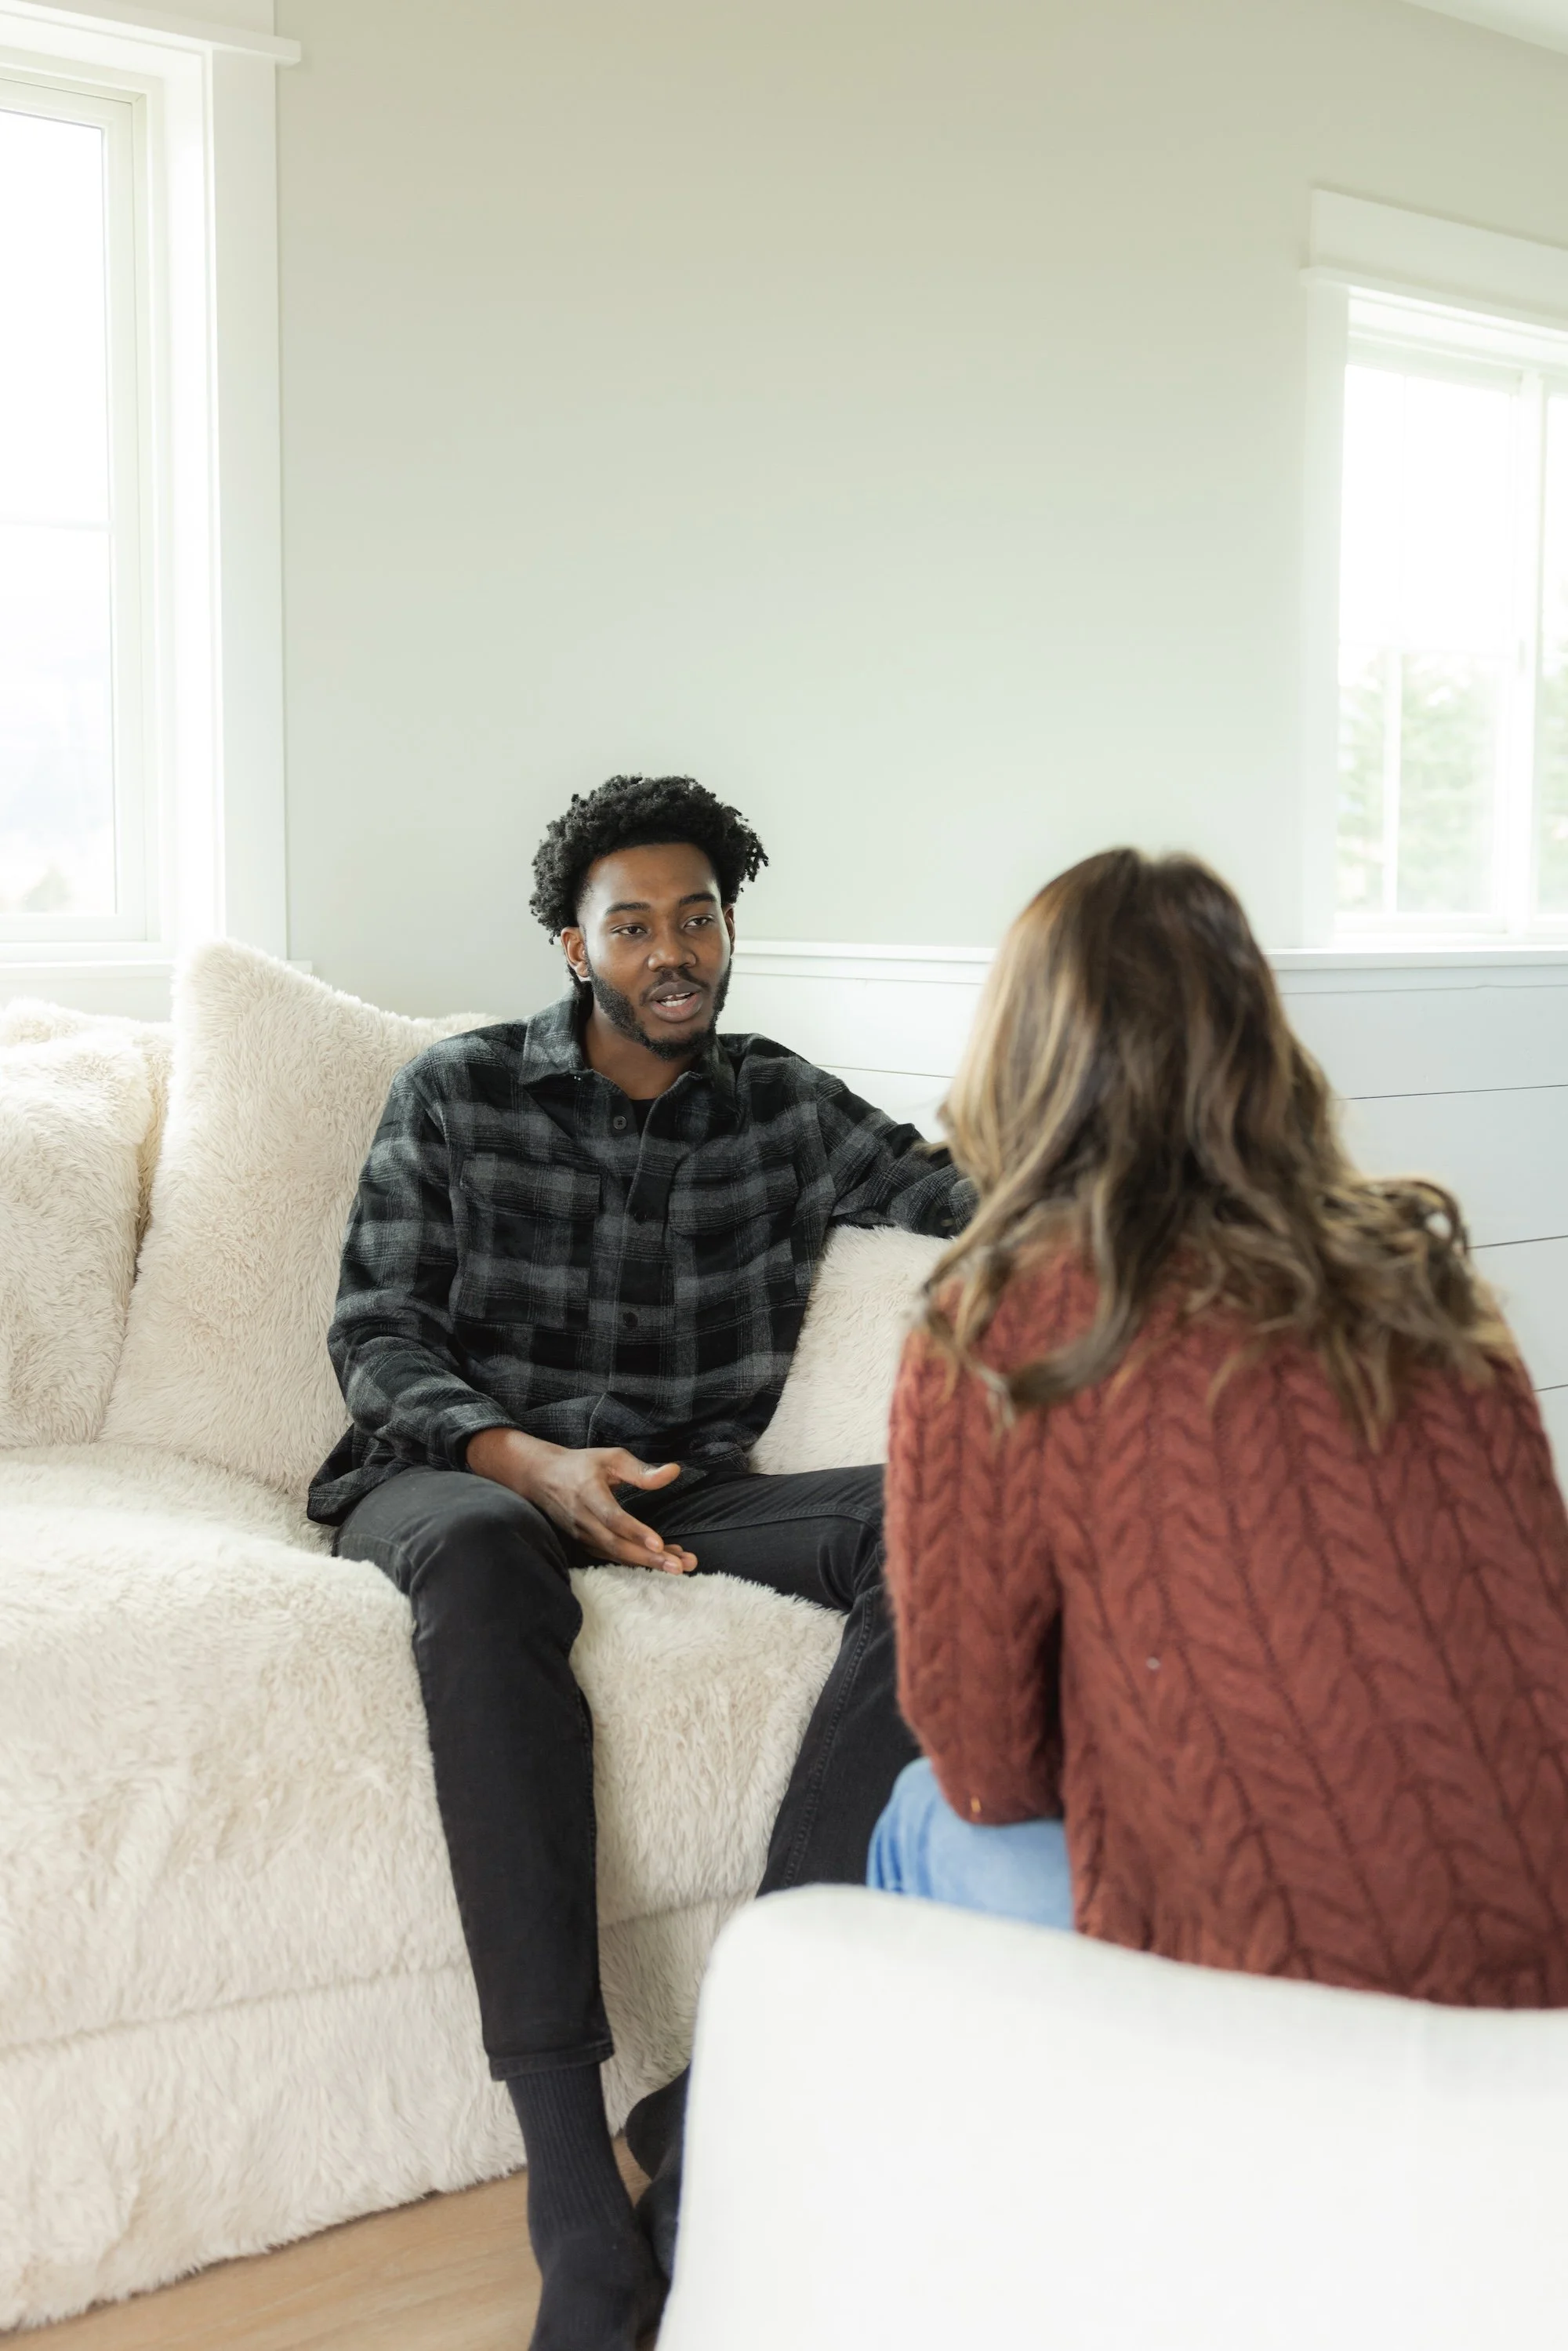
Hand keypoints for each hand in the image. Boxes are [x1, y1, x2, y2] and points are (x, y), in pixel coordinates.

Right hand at [465, 1429, 696, 1572]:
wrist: (541, 1478)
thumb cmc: (581, 1465)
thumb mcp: (611, 1458)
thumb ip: (641, 1470)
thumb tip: (674, 1472)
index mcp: (588, 1493)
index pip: (612, 1518)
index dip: (635, 1532)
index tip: (659, 1543)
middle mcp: (583, 1519)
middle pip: (617, 1545)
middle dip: (649, 1558)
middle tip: (680, 1566)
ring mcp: (582, 1535)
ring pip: (617, 1554)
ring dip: (648, 1563)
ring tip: (679, 1566)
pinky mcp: (585, 1543)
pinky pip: (613, 1556)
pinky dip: (637, 1560)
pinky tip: (661, 1559)